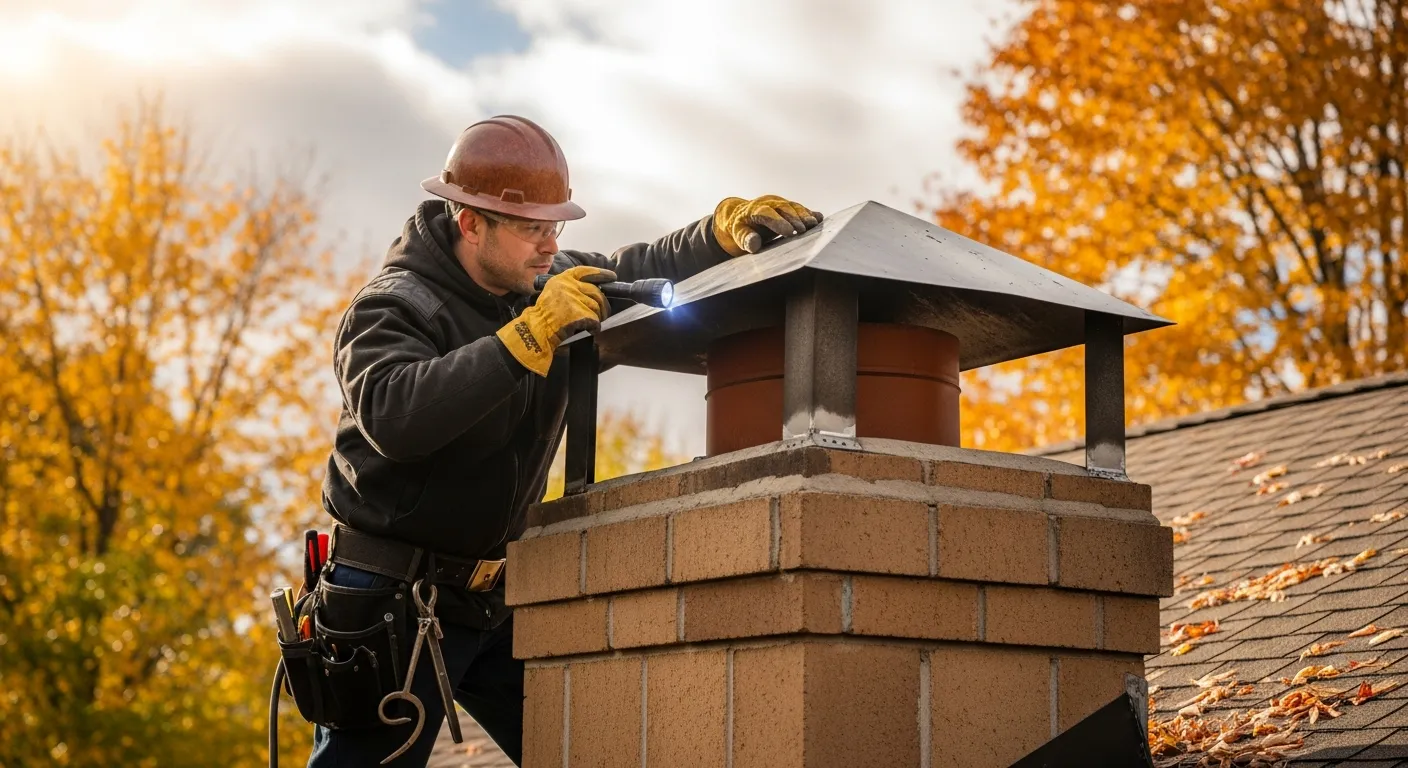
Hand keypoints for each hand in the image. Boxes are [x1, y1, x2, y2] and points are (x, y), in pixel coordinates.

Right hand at [496, 265, 615, 375]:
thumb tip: (595, 290)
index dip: (600, 273)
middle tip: (604, 313)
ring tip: (590, 324)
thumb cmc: (545, 315)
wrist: (537, 330)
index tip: (611, 276)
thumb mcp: (554, 292)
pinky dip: (594, 327)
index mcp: (562, 279)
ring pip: (596, 307)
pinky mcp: (579, 313)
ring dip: (597, 317)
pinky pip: (595, 320)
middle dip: (603, 304)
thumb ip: (571, 288)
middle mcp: (568, 286)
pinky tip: (589, 330)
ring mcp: (574, 299)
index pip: (585, 271)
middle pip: (596, 292)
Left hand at [712, 194, 822, 256]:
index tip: (790, 233)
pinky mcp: (788, 207)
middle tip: (804, 229)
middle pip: (783, 208)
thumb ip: (745, 239)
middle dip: (795, 218)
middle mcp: (768, 203)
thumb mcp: (738, 234)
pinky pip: (799, 209)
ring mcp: (780, 203)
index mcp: (753, 209)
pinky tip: (819, 218)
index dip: (778, 222)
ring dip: (805, 215)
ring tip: (814, 224)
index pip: (766, 213)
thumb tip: (754, 244)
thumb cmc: (741, 227)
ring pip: (793, 207)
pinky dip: (809, 213)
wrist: (743, 215)